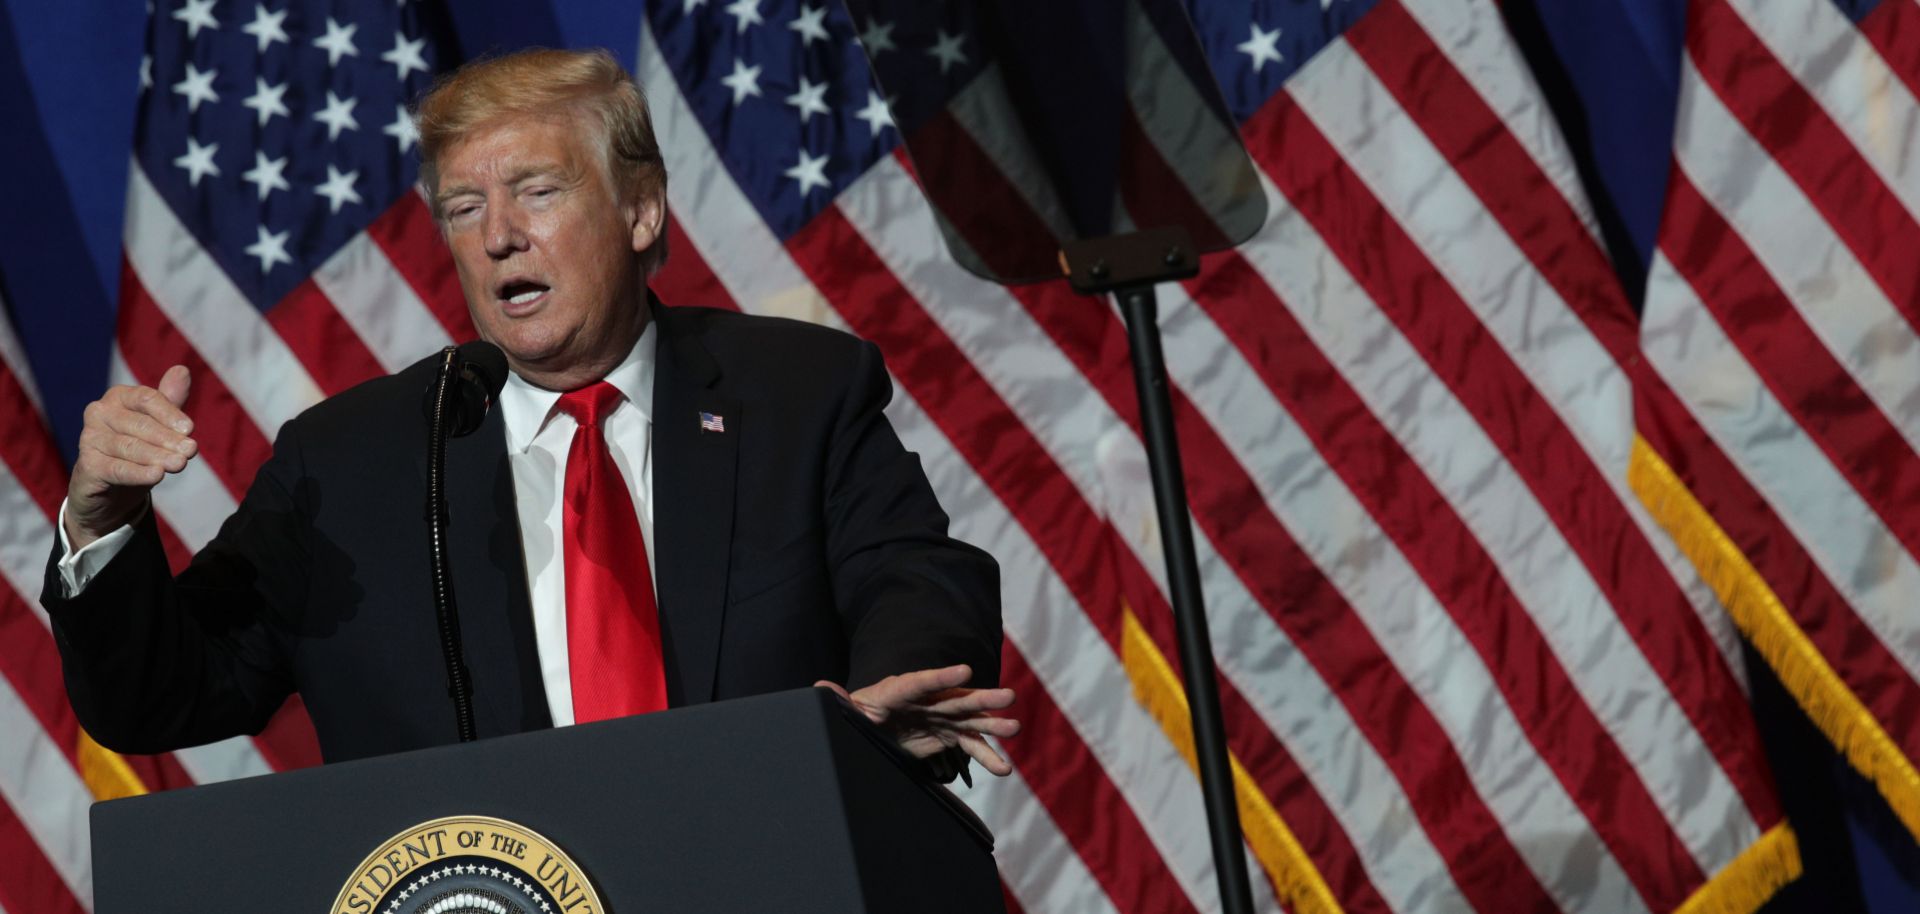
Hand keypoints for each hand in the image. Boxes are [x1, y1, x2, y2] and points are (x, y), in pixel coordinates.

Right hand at [66, 365, 196, 549]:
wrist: (110, 488)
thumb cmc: (138, 449)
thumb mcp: (158, 424)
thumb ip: (170, 401)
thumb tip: (182, 370)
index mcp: (119, 397)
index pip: (146, 399)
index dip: (170, 413)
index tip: (190, 429)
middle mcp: (99, 413)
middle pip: (140, 424)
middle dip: (168, 438)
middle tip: (191, 450)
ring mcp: (89, 438)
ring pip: (129, 447)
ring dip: (157, 456)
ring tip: (180, 463)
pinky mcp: (87, 465)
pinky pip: (116, 468)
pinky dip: (138, 473)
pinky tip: (156, 475)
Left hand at [815, 664, 1019, 776]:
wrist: (868, 730)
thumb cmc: (855, 717)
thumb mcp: (846, 712)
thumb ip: (840, 702)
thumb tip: (820, 687)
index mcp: (897, 691)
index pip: (920, 683)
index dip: (942, 677)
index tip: (965, 671)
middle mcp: (925, 699)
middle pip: (954, 698)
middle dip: (981, 698)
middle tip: (1008, 697)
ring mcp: (939, 716)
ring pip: (970, 719)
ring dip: (993, 725)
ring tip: (1015, 728)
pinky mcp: (947, 734)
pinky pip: (970, 745)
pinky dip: (987, 756)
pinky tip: (1004, 770)